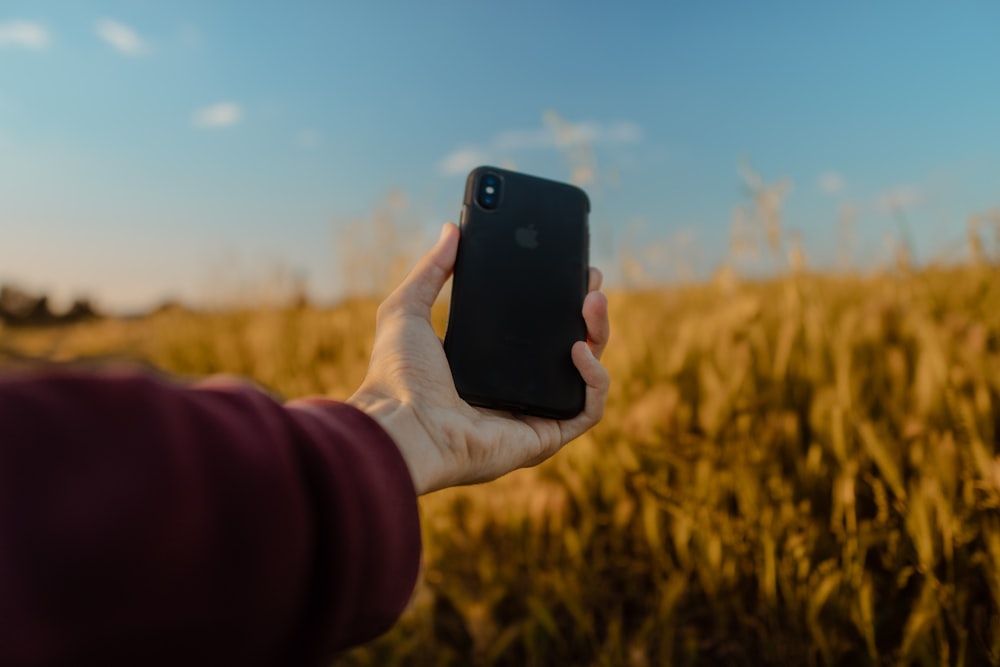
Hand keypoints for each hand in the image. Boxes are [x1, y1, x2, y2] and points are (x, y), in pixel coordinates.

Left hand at [347, 222, 609, 494]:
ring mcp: (533, 414)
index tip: (570, 269)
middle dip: (589, 312)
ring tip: (593, 303)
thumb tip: (451, 229)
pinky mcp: (545, 436)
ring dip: (600, 336)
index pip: (535, 330)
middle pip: (571, 347)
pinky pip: (589, 409)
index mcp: (488, 364)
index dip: (558, 300)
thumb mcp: (407, 310)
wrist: (401, 425)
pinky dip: (596, 378)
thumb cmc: (396, 378)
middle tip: (592, 280)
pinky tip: (581, 349)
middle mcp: (514, 390)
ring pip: (588, 375)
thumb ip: (430, 270)